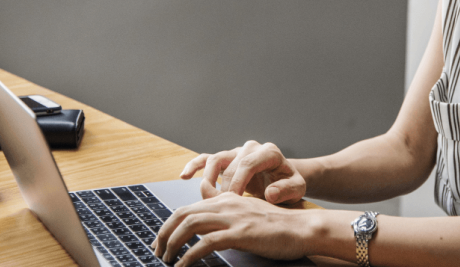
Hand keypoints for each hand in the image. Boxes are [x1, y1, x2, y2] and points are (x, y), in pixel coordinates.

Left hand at [151, 182, 310, 265]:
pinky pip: (206, 243)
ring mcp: (233, 217)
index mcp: (227, 198)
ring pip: (190, 225)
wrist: (302, 228)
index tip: (162, 240)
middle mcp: (227, 203)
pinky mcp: (240, 233)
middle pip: (183, 214)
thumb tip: (204, 203)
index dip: (170, 224)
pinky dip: (189, 256)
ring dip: (172, 244)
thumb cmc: (278, 224)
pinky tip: (183, 266)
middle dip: (164, 233)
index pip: (189, 207)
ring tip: (166, 260)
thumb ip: (226, 206)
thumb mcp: (248, 210)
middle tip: (157, 251)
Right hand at [179, 140, 305, 203]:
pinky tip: (184, 176)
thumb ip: (287, 190)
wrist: (285, 180)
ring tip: (207, 198)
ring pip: (215, 159)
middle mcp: (250, 148)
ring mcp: (236, 152)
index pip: (248, 162)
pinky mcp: (225, 159)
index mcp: (269, 152)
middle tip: (220, 207)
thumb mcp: (297, 189)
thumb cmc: (289, 185)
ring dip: (208, 179)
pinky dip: (194, 166)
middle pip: (230, 164)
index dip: (238, 182)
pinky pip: (205, 158)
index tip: (234, 201)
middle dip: (223, 187)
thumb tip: (270, 194)